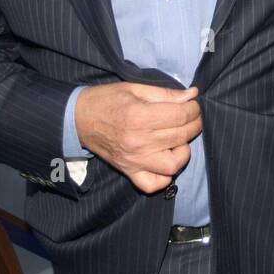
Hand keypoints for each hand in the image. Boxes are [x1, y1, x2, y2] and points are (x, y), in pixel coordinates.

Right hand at [73, 83, 202, 193]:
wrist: (78, 119)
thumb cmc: (107, 100)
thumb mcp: (135, 89)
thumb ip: (165, 94)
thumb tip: (192, 94)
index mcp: (139, 117)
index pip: (180, 116)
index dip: (194, 108)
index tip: (194, 104)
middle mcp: (138, 142)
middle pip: (181, 136)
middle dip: (195, 124)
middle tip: (192, 117)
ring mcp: (134, 160)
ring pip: (173, 165)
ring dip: (184, 151)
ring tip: (179, 139)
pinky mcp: (129, 172)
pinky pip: (154, 184)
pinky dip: (165, 176)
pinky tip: (165, 159)